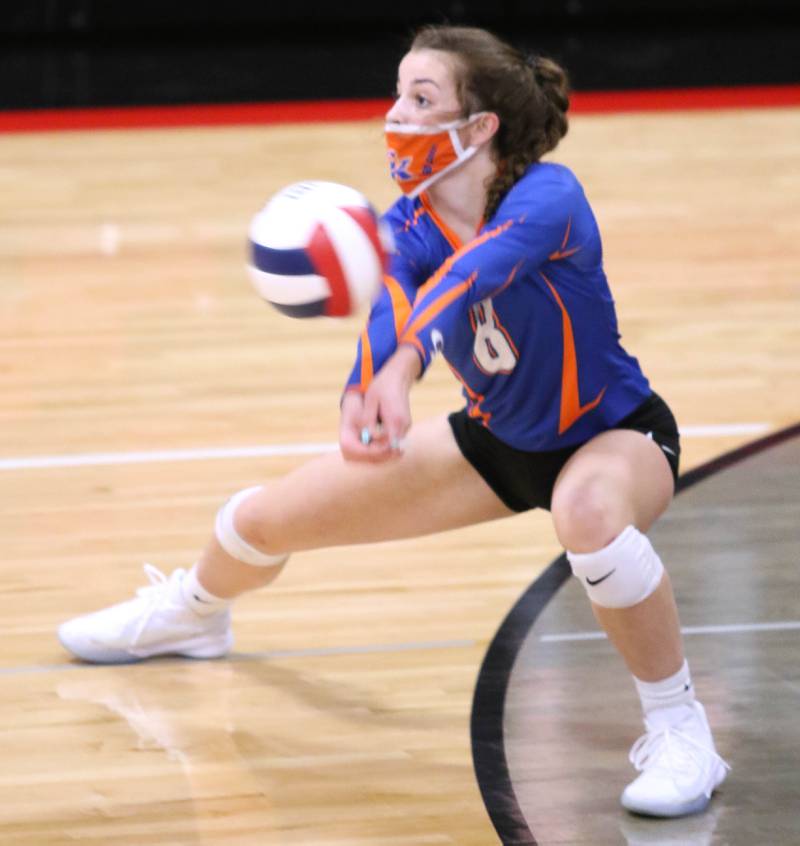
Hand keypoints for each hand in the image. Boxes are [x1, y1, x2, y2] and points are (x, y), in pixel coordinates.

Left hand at [339, 346, 420, 462]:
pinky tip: (373, 436)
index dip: (377, 451)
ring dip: (380, 447)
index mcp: (395, 420)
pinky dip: (384, 441)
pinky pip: (394, 439)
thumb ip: (369, 420)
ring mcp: (406, 426)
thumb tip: (366, 437)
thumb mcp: (371, 401)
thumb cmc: (382, 387)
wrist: (398, 376)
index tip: (364, 447)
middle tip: (361, 448)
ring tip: (365, 443)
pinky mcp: (405, 426)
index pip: (389, 446)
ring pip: (394, 446)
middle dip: (377, 452)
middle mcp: (404, 425)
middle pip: (392, 449)